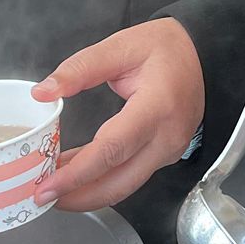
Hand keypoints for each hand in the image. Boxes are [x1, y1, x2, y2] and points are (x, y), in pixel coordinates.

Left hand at [28, 20, 204, 211]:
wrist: (203, 54)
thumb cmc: (164, 48)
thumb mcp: (120, 46)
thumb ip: (80, 69)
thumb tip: (42, 92)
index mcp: (157, 106)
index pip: (113, 149)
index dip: (78, 173)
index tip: (47, 185)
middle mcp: (167, 137)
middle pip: (120, 182)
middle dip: (78, 196)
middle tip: (41, 197)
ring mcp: (169, 150)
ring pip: (125, 186)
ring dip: (88, 192)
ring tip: (52, 188)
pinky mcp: (165, 155)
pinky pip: (131, 175)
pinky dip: (101, 180)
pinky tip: (75, 174)